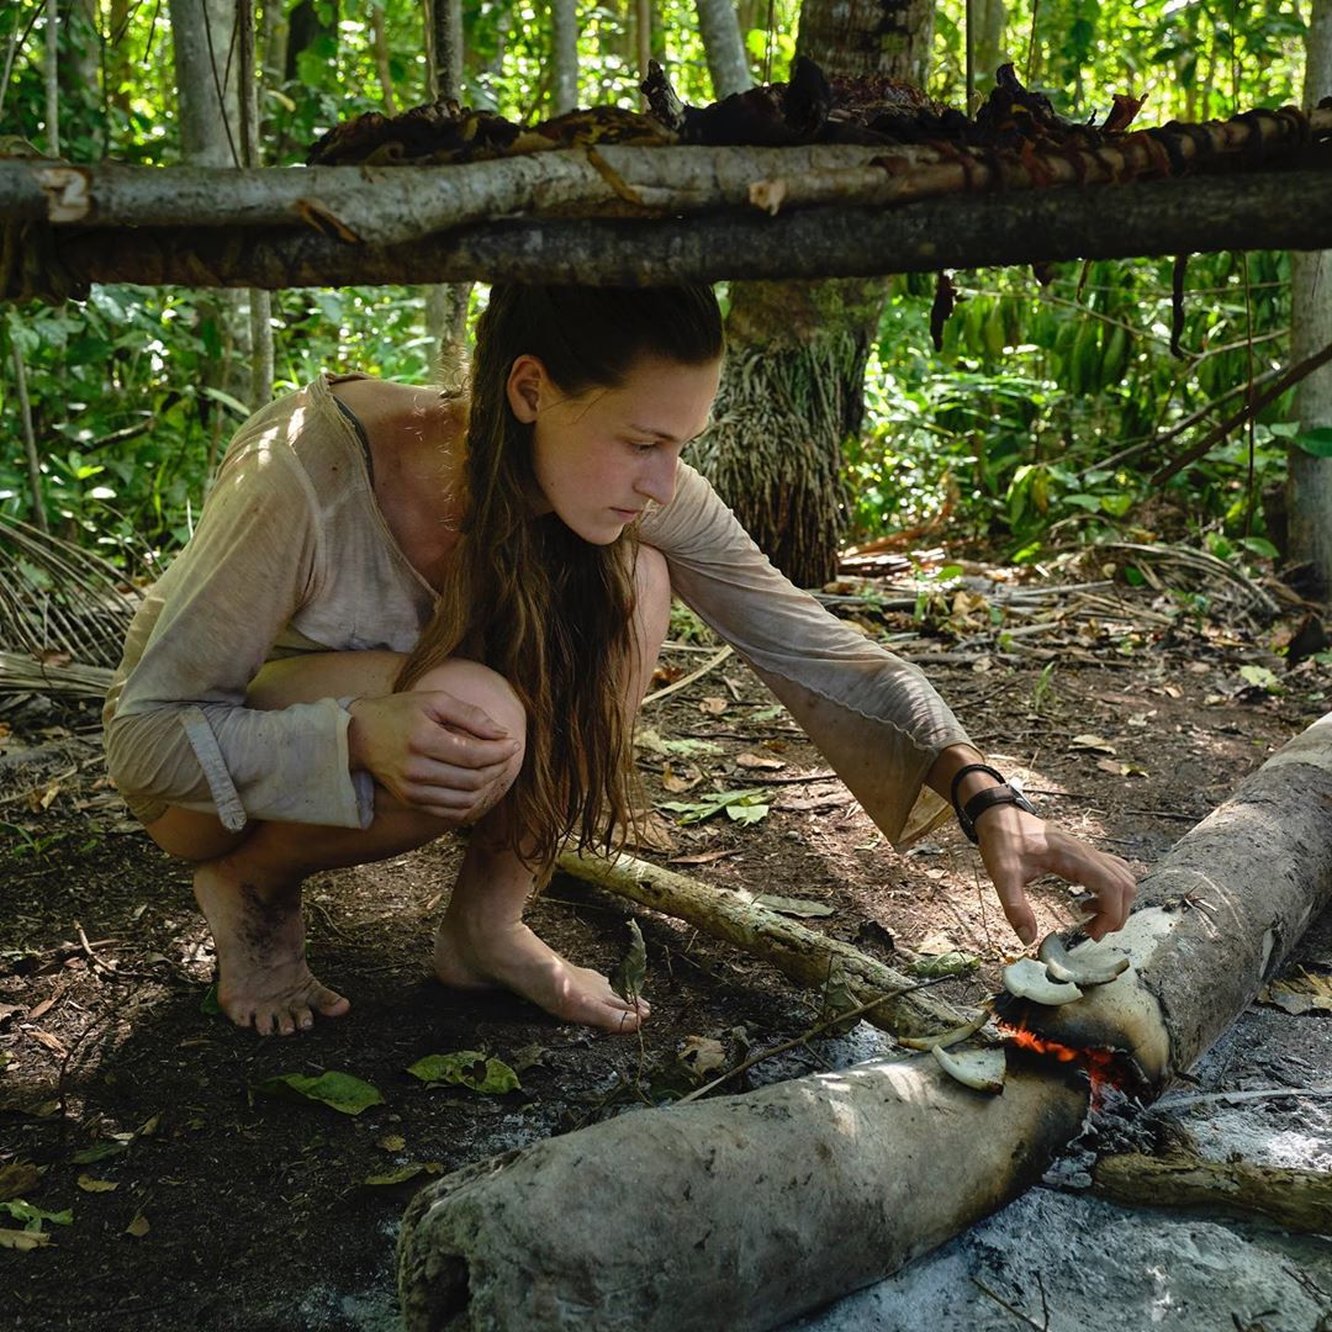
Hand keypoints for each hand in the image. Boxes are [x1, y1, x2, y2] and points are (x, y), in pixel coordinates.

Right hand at [346, 691, 521, 819]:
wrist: (358, 736)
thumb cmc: (399, 712)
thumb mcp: (434, 701)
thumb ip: (470, 715)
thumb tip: (502, 733)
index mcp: (423, 740)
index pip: (474, 755)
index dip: (500, 751)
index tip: (512, 743)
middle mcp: (416, 770)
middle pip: (473, 779)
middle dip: (497, 767)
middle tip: (504, 754)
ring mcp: (412, 790)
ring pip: (466, 799)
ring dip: (487, 786)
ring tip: (492, 768)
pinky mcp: (411, 802)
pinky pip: (451, 812)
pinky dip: (470, 801)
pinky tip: (476, 784)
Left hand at [974, 804, 1136, 945]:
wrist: (999, 816)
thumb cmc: (1004, 840)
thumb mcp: (1003, 874)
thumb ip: (1015, 906)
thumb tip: (1027, 938)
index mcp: (1073, 856)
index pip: (1112, 887)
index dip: (1111, 915)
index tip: (1091, 933)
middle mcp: (1087, 853)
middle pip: (1125, 885)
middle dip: (1116, 914)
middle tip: (1091, 931)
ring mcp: (1088, 853)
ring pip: (1123, 879)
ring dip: (1116, 904)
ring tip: (1090, 918)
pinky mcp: (1083, 856)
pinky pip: (1112, 874)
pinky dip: (1110, 893)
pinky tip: (1086, 903)